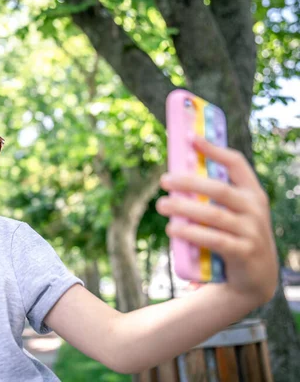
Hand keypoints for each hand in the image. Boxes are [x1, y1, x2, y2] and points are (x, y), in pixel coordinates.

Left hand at [156, 136, 277, 306]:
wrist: (254, 280)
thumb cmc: (234, 238)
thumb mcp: (231, 214)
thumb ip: (212, 198)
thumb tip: (175, 177)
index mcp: (252, 193)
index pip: (236, 163)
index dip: (214, 149)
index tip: (191, 137)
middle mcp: (255, 209)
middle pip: (219, 188)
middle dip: (189, 182)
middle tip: (163, 180)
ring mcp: (252, 231)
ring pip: (213, 214)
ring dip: (184, 208)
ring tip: (161, 205)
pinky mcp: (243, 252)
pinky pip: (213, 239)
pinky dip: (191, 232)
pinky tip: (173, 229)